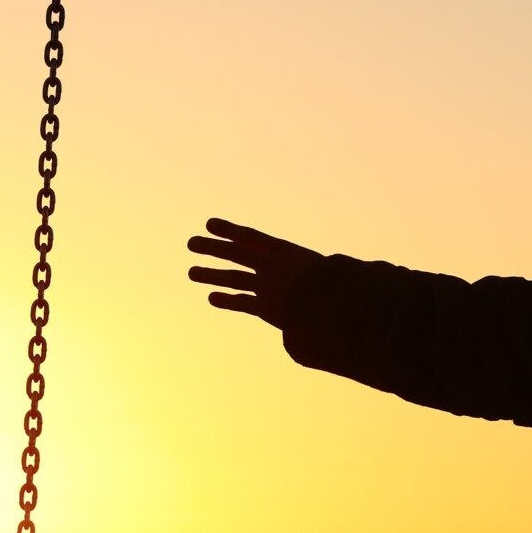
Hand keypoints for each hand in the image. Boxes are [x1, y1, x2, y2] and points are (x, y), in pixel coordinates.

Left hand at [185, 218, 324, 326]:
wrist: (337, 304)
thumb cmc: (340, 284)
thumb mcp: (327, 266)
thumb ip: (312, 263)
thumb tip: (314, 260)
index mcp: (285, 251)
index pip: (250, 237)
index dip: (229, 230)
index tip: (210, 224)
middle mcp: (271, 266)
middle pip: (235, 254)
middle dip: (212, 248)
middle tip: (191, 243)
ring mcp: (267, 286)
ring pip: (233, 278)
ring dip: (210, 274)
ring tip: (191, 273)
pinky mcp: (267, 308)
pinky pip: (242, 303)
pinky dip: (227, 300)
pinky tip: (212, 297)